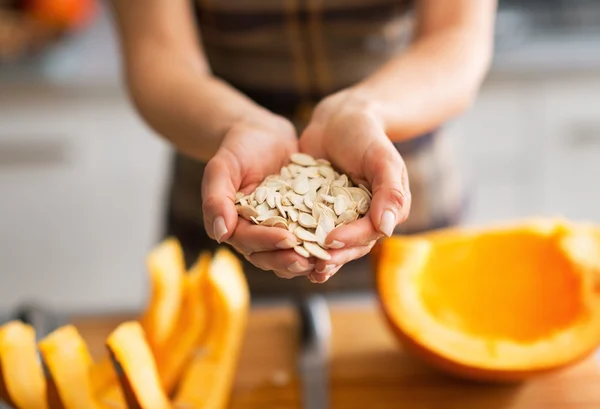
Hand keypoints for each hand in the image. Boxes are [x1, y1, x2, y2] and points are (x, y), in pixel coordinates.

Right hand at [202, 114, 315, 278]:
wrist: (264, 134)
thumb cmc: (238, 148)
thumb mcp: (222, 167)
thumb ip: (216, 199)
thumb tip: (220, 234)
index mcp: (234, 225)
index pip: (248, 241)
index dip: (267, 242)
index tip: (286, 239)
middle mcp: (255, 232)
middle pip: (269, 255)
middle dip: (288, 260)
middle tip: (309, 261)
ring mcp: (278, 229)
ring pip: (289, 254)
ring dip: (305, 259)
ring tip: (323, 260)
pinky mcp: (299, 222)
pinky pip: (308, 238)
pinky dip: (320, 244)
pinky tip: (337, 242)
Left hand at [299, 90, 411, 282]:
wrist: (338, 119)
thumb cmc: (365, 135)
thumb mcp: (382, 158)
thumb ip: (390, 191)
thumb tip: (388, 228)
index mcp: (383, 211)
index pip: (368, 233)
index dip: (351, 240)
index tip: (331, 241)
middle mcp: (362, 218)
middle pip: (348, 245)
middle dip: (332, 257)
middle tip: (314, 267)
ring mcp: (337, 217)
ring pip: (328, 243)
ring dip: (314, 257)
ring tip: (299, 267)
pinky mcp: (314, 211)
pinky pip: (307, 229)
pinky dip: (297, 240)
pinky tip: (282, 248)